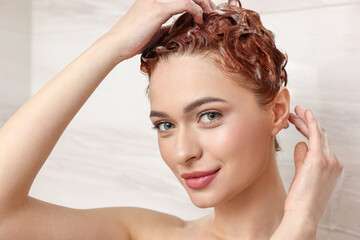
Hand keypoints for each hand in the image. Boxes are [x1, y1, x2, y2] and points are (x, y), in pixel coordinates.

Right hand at [102, 0, 216, 61]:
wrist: (116, 45)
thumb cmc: (132, 41)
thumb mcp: (152, 32)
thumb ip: (165, 27)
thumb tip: (175, 30)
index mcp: (153, 0)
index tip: (204, 10)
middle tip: (211, 10)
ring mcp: (156, 1)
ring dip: (203, 2)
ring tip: (209, 14)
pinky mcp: (158, 9)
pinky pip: (185, 4)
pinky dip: (196, 11)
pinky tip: (198, 21)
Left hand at [286, 105, 343, 225]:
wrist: (303, 213)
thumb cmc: (301, 198)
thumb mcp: (303, 174)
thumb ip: (302, 158)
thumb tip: (300, 144)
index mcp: (332, 165)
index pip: (321, 141)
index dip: (308, 129)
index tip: (296, 122)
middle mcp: (334, 161)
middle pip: (320, 134)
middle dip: (305, 122)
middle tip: (293, 114)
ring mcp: (328, 160)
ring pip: (316, 132)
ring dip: (303, 121)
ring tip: (291, 114)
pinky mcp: (318, 159)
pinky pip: (315, 134)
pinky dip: (310, 121)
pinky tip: (304, 112)